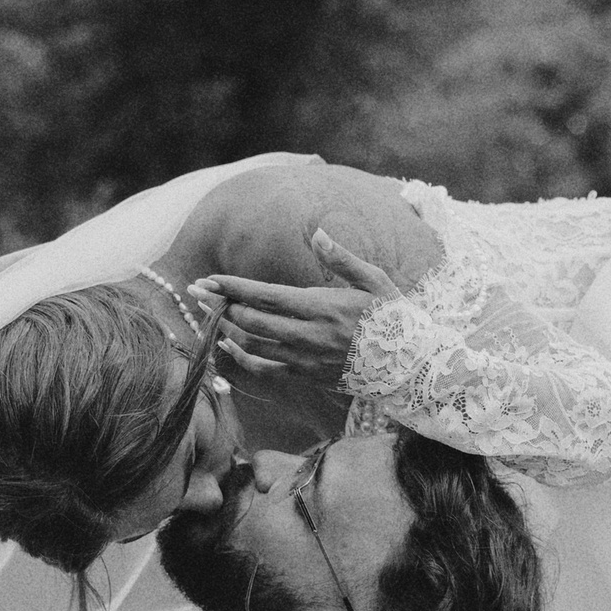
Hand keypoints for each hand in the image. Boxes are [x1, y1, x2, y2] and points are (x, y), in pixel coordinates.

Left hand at [192, 229, 400, 389]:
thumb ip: (342, 258)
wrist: (412, 366)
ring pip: (253, 346)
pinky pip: (266, 370)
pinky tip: (228, 347)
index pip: (264, 295)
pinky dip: (242, 359)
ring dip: (227, 330)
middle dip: (220, 306)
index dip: (231, 288)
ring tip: (209, 315)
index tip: (207, 281)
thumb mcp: (375, 280)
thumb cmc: (395, 318)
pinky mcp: (308, 376)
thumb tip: (318, 234)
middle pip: (251, 321)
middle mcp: (309, 334)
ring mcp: (306, 359)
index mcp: (322, 306)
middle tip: (198, 294)